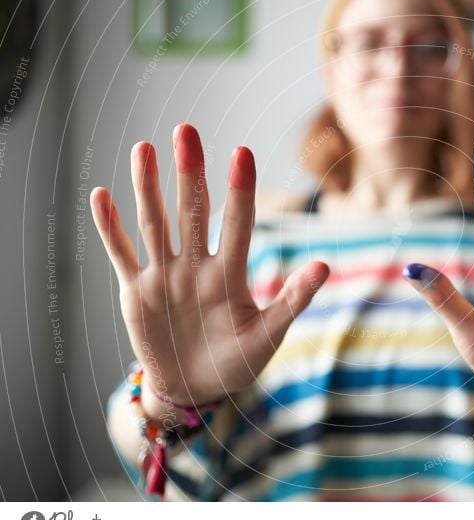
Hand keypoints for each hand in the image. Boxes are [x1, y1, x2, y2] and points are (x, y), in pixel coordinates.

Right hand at [91, 124, 328, 405]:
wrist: (196, 389)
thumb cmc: (237, 362)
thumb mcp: (269, 334)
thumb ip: (293, 300)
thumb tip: (325, 264)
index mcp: (230, 274)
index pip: (238, 224)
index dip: (240, 191)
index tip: (242, 153)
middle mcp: (197, 266)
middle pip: (192, 212)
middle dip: (189, 173)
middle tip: (186, 130)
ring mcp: (165, 276)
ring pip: (155, 223)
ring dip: (148, 187)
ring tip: (145, 149)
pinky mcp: (136, 292)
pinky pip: (122, 254)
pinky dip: (111, 229)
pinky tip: (102, 196)